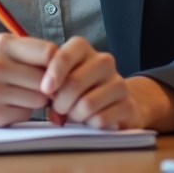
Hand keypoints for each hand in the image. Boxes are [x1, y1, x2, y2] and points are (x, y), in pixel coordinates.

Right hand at [0, 34, 57, 126]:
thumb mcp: (3, 50)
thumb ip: (32, 54)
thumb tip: (67, 68)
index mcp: (2, 44)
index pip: (48, 52)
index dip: (58, 64)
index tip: (56, 71)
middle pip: (47, 79)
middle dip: (48, 86)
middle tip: (37, 86)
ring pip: (40, 99)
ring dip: (37, 101)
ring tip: (20, 95)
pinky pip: (26, 115)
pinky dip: (23, 112)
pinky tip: (9, 106)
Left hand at [40, 37, 173, 130]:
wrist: (115, 100)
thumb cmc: (80, 87)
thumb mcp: (62, 78)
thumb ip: (51, 81)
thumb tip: (46, 92)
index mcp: (82, 49)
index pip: (65, 55)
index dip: (53, 74)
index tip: (46, 89)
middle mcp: (103, 61)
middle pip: (74, 84)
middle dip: (61, 102)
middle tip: (59, 108)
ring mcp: (118, 82)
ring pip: (87, 104)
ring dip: (75, 115)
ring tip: (75, 114)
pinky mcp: (127, 105)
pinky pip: (100, 119)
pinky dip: (90, 124)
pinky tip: (90, 120)